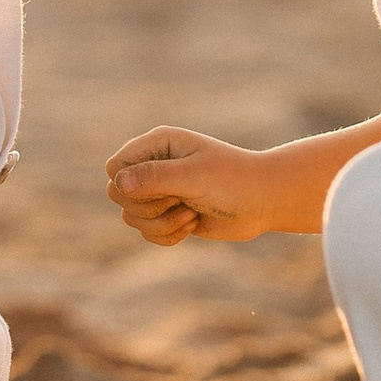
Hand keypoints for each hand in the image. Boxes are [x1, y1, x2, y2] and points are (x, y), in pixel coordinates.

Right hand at [105, 125, 293, 244]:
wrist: (264, 201)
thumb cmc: (233, 181)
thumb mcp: (193, 176)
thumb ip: (154, 178)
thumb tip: (116, 182)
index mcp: (158, 144)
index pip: (115, 167)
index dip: (129, 184)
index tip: (163, 188)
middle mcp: (155, 165)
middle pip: (118, 195)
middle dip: (148, 207)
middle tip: (180, 199)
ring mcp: (160, 190)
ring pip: (132, 217)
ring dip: (162, 223)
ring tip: (191, 213)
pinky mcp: (168, 214)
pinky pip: (147, 233)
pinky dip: (168, 235)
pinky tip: (193, 224)